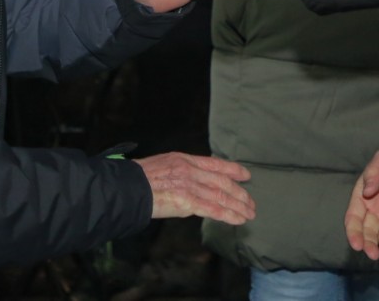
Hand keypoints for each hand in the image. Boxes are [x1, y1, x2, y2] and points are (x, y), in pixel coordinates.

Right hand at [137, 151, 254, 224]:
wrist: (127, 188)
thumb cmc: (139, 180)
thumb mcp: (162, 166)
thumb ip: (180, 172)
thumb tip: (193, 184)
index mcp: (184, 159)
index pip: (214, 164)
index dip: (232, 169)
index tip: (246, 175)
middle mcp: (190, 170)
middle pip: (222, 182)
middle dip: (239, 193)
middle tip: (251, 202)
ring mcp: (189, 185)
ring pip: (221, 196)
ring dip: (238, 206)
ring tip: (249, 213)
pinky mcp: (187, 202)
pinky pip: (213, 209)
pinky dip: (228, 215)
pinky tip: (238, 219)